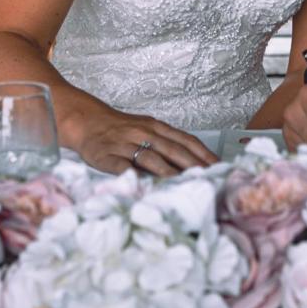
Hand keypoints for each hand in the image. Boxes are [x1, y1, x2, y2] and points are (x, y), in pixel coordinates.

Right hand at [75, 110, 218, 175]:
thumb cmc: (122, 129)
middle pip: (172, 149)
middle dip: (192, 165)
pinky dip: (135, 176)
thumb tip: (195, 163)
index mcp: (156, 126)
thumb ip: (168, 143)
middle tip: (209, 180)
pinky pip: (122, 167)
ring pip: (150, 158)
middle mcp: (143, 133)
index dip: (203, 153)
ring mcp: (125, 144)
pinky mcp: (106, 156)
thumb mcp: (147, 129)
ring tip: (183, 186)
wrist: (87, 121)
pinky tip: (146, 186)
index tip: (219, 167)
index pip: (185, 139)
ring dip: (168, 172)